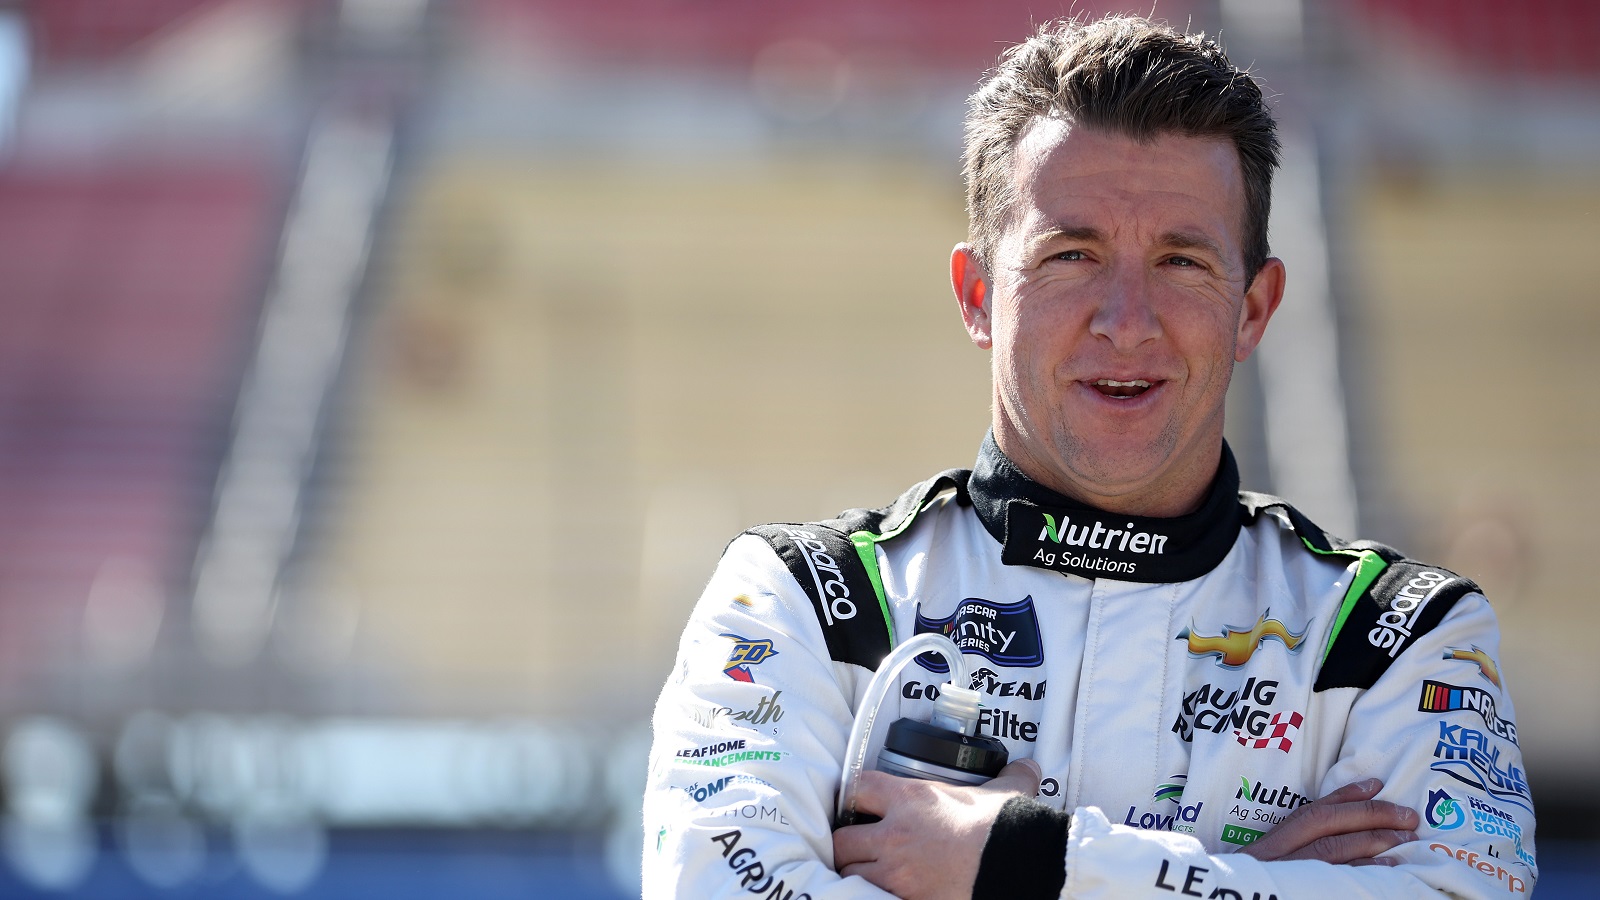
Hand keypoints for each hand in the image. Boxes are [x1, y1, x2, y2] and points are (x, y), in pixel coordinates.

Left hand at [833, 759, 1042, 899]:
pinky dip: (875, 894)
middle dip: (848, 842)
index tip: (861, 802)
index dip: (856, 794)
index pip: (859, 787)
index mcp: (911, 799)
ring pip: (851, 873)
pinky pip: (872, 897)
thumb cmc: (1005, 830)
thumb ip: (1010, 778)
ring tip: (872, 871)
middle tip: (861, 844)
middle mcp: (896, 835)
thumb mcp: (1004, 795)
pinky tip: (888, 890)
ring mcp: (898, 873)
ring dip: (858, 872)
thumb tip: (1026, 769)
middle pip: (843, 839)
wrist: (1018, 868)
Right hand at [1242, 779, 1418, 865]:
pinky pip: (1336, 880)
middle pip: (1325, 826)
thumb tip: (1343, 829)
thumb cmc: (1257, 880)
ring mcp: (1291, 874)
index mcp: (1273, 843)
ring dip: (1373, 841)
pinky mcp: (1303, 891)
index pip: (1311, 812)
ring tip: (1405, 838)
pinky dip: (1364, 871)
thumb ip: (1296, 844)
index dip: (1344, 795)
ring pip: (1332, 851)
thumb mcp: (1269, 860)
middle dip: (1369, 816)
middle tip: (1407, 816)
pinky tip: (1388, 868)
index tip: (1375, 784)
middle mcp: (1279, 854)